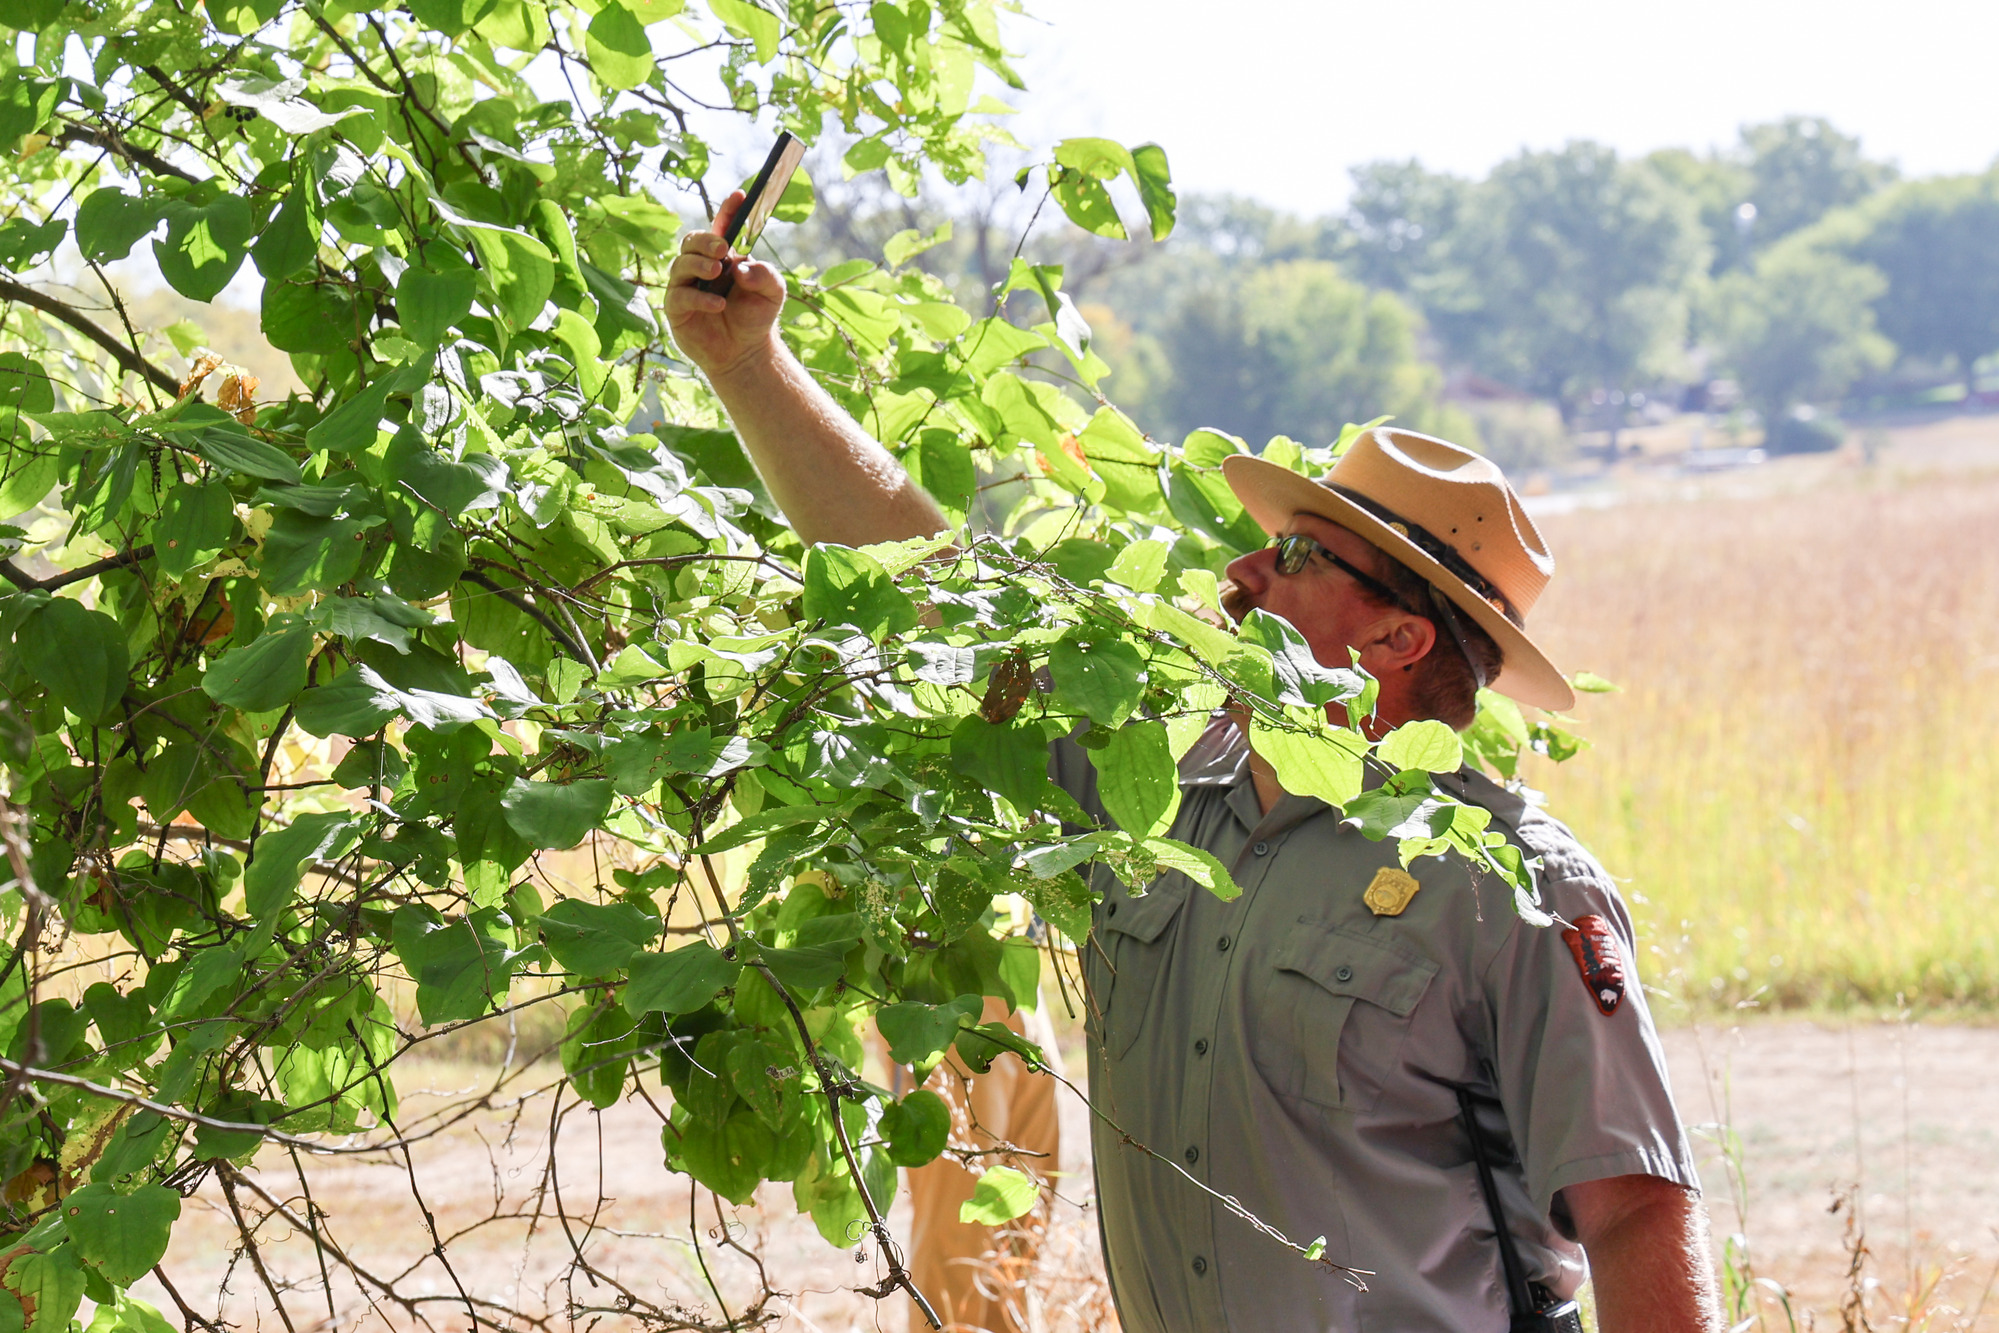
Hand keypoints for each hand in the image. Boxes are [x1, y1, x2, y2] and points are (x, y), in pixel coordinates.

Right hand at [665, 189, 785, 380]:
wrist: (746, 353)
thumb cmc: (756, 318)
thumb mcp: (773, 293)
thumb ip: (766, 276)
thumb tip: (743, 268)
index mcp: (724, 256)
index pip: (722, 227)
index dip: (728, 211)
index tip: (740, 196)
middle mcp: (700, 267)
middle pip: (691, 241)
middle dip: (705, 239)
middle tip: (722, 248)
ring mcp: (685, 286)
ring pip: (680, 264)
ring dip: (699, 264)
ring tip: (718, 272)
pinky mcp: (677, 309)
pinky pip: (679, 296)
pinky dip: (698, 298)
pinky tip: (718, 305)